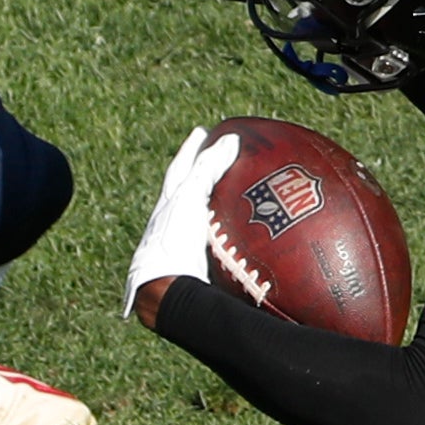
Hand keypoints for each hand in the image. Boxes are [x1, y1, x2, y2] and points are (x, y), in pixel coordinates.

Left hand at [121, 126, 239, 322]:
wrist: (168, 291)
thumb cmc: (173, 241)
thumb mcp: (189, 197)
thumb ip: (207, 168)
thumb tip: (232, 140)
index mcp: (169, 205)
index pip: (180, 169)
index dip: (191, 150)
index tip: (202, 133)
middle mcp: (174, 225)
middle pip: (190, 195)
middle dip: (204, 178)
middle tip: (225, 161)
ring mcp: (187, 248)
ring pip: (205, 222)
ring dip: (222, 210)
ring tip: (246, 200)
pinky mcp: (202, 269)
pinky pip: (222, 246)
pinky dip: (237, 239)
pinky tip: (256, 242)